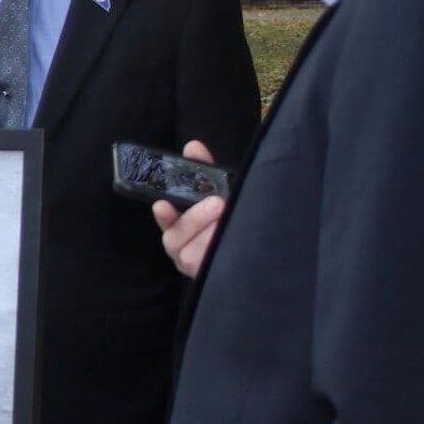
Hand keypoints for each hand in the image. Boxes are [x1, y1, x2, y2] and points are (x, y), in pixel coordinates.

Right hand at [153, 140, 224, 278]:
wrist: (259, 250)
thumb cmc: (229, 216)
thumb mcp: (218, 192)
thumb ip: (204, 171)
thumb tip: (193, 146)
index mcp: (178, 226)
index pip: (164, 220)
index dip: (163, 215)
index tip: (163, 204)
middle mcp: (180, 248)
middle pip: (175, 237)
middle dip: (195, 219)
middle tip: (217, 203)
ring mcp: (192, 266)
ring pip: (191, 254)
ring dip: (210, 236)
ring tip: (229, 222)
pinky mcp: (206, 277)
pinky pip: (206, 268)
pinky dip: (217, 254)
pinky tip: (233, 244)